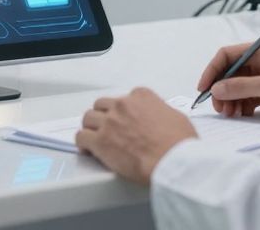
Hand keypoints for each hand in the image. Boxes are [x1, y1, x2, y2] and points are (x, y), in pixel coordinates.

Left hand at [75, 88, 197, 184]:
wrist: (172, 162)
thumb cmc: (178, 145)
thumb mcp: (176, 118)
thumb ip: (161, 113)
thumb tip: (159, 120)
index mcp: (141, 97)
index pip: (125, 98)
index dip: (123, 111)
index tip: (124, 119)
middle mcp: (122, 105)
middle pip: (102, 105)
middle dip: (103, 116)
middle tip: (106, 127)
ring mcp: (109, 122)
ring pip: (88, 118)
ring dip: (91, 128)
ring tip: (94, 137)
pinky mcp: (100, 142)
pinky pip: (81, 137)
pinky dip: (83, 143)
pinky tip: (87, 149)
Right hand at [197, 40, 259, 121]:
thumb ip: (241, 87)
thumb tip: (218, 88)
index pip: (227, 55)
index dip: (212, 70)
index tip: (204, 87)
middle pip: (230, 73)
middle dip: (221, 89)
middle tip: (218, 106)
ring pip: (238, 87)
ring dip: (231, 100)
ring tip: (229, 113)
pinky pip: (248, 97)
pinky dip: (242, 106)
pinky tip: (241, 114)